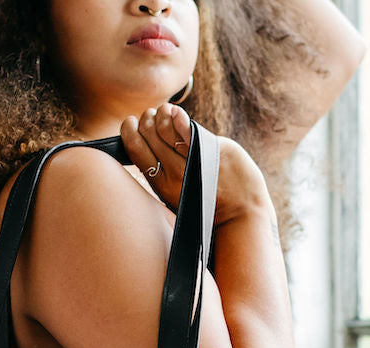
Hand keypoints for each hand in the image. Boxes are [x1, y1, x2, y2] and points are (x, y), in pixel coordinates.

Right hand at [119, 104, 273, 227]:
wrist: (240, 213)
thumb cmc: (206, 204)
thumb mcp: (175, 196)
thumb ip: (160, 174)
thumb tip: (143, 146)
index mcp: (161, 185)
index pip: (134, 148)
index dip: (129, 129)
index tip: (131, 123)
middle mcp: (175, 173)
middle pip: (148, 132)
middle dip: (146, 118)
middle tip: (150, 117)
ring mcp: (193, 162)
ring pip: (166, 125)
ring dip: (161, 112)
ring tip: (166, 113)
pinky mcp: (213, 150)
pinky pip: (188, 127)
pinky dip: (178, 115)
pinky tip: (176, 113)